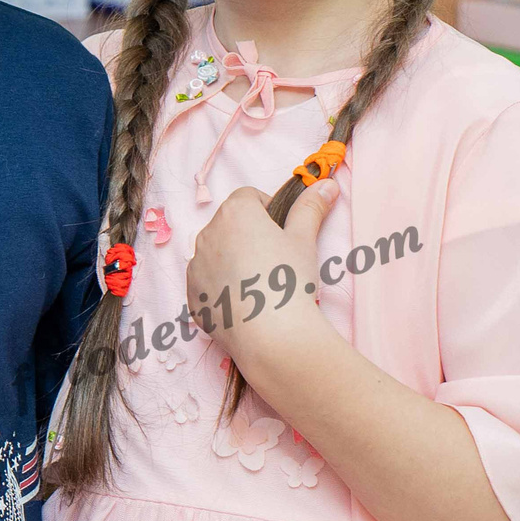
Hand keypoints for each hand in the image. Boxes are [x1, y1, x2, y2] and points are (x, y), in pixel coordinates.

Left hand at [185, 178, 341, 365]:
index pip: (249, 197)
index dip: (269, 210)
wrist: (271, 336)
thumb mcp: (304, 240)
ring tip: (261, 286)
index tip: (283, 231)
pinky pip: (207, 284)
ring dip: (234, 261)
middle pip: (230, 225)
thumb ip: (311, 208)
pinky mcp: (192, 296)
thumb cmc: (289, 281)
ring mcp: (196, 266)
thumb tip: (326, 184)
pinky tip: (246, 305)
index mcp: (235, 213)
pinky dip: (222, 289)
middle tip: (276, 261)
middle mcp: (207, 234)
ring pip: (217, 254)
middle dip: (250, 236)